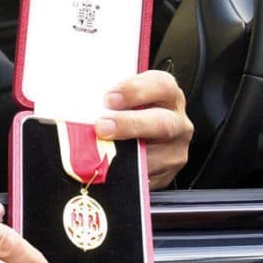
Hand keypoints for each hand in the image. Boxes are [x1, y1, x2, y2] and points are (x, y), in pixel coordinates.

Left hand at [93, 70, 192, 188]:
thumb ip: (110, 98)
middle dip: (129, 124)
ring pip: (154, 155)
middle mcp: (177, 122)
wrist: (140, 135)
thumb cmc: (126, 110)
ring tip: (100, 150)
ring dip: (124, 154)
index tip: (109, 97)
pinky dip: (124, 172)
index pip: (161, 86)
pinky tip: (108, 167)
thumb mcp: (124, 98)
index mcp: (168, 95)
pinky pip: (146, 177)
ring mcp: (174, 150)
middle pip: (161, 123)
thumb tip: (84, 102)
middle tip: (102, 126)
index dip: (135, 90)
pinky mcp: (166, 173)